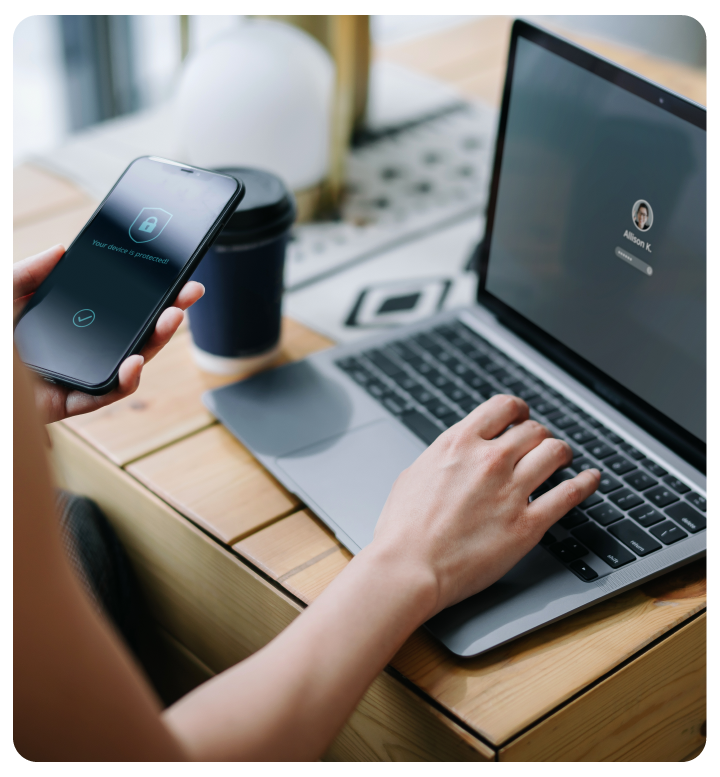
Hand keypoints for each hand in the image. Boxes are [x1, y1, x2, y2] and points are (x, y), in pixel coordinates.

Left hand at [14, 244, 204, 423]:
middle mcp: (75, 352)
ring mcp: (72, 380)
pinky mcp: (62, 406)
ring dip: (155, 344)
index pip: (113, 309)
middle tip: (187, 293)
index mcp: (64, 325)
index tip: (168, 276)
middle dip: (163, 316)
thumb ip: (27, 273)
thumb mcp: (3, 295)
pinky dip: (124, 382)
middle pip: (130, 336)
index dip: (144, 296)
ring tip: (172, 319)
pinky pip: (101, 397)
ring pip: (127, 366)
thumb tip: (61, 251)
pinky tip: (135, 362)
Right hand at [371, 394, 599, 615]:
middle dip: (538, 435)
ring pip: (555, 453)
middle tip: (539, 445)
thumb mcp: (414, 473)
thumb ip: (443, 458)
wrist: (408, 567)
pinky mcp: (527, 525)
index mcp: (459, 443)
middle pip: (533, 430)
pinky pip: (570, 495)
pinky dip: (585, 483)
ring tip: (563, 459)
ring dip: (562, 453)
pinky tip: (590, 478)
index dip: (518, 409)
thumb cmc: (403, 528)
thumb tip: (455, 455)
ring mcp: (511, 491)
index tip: (521, 417)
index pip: (503, 407)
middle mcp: (489, 460)